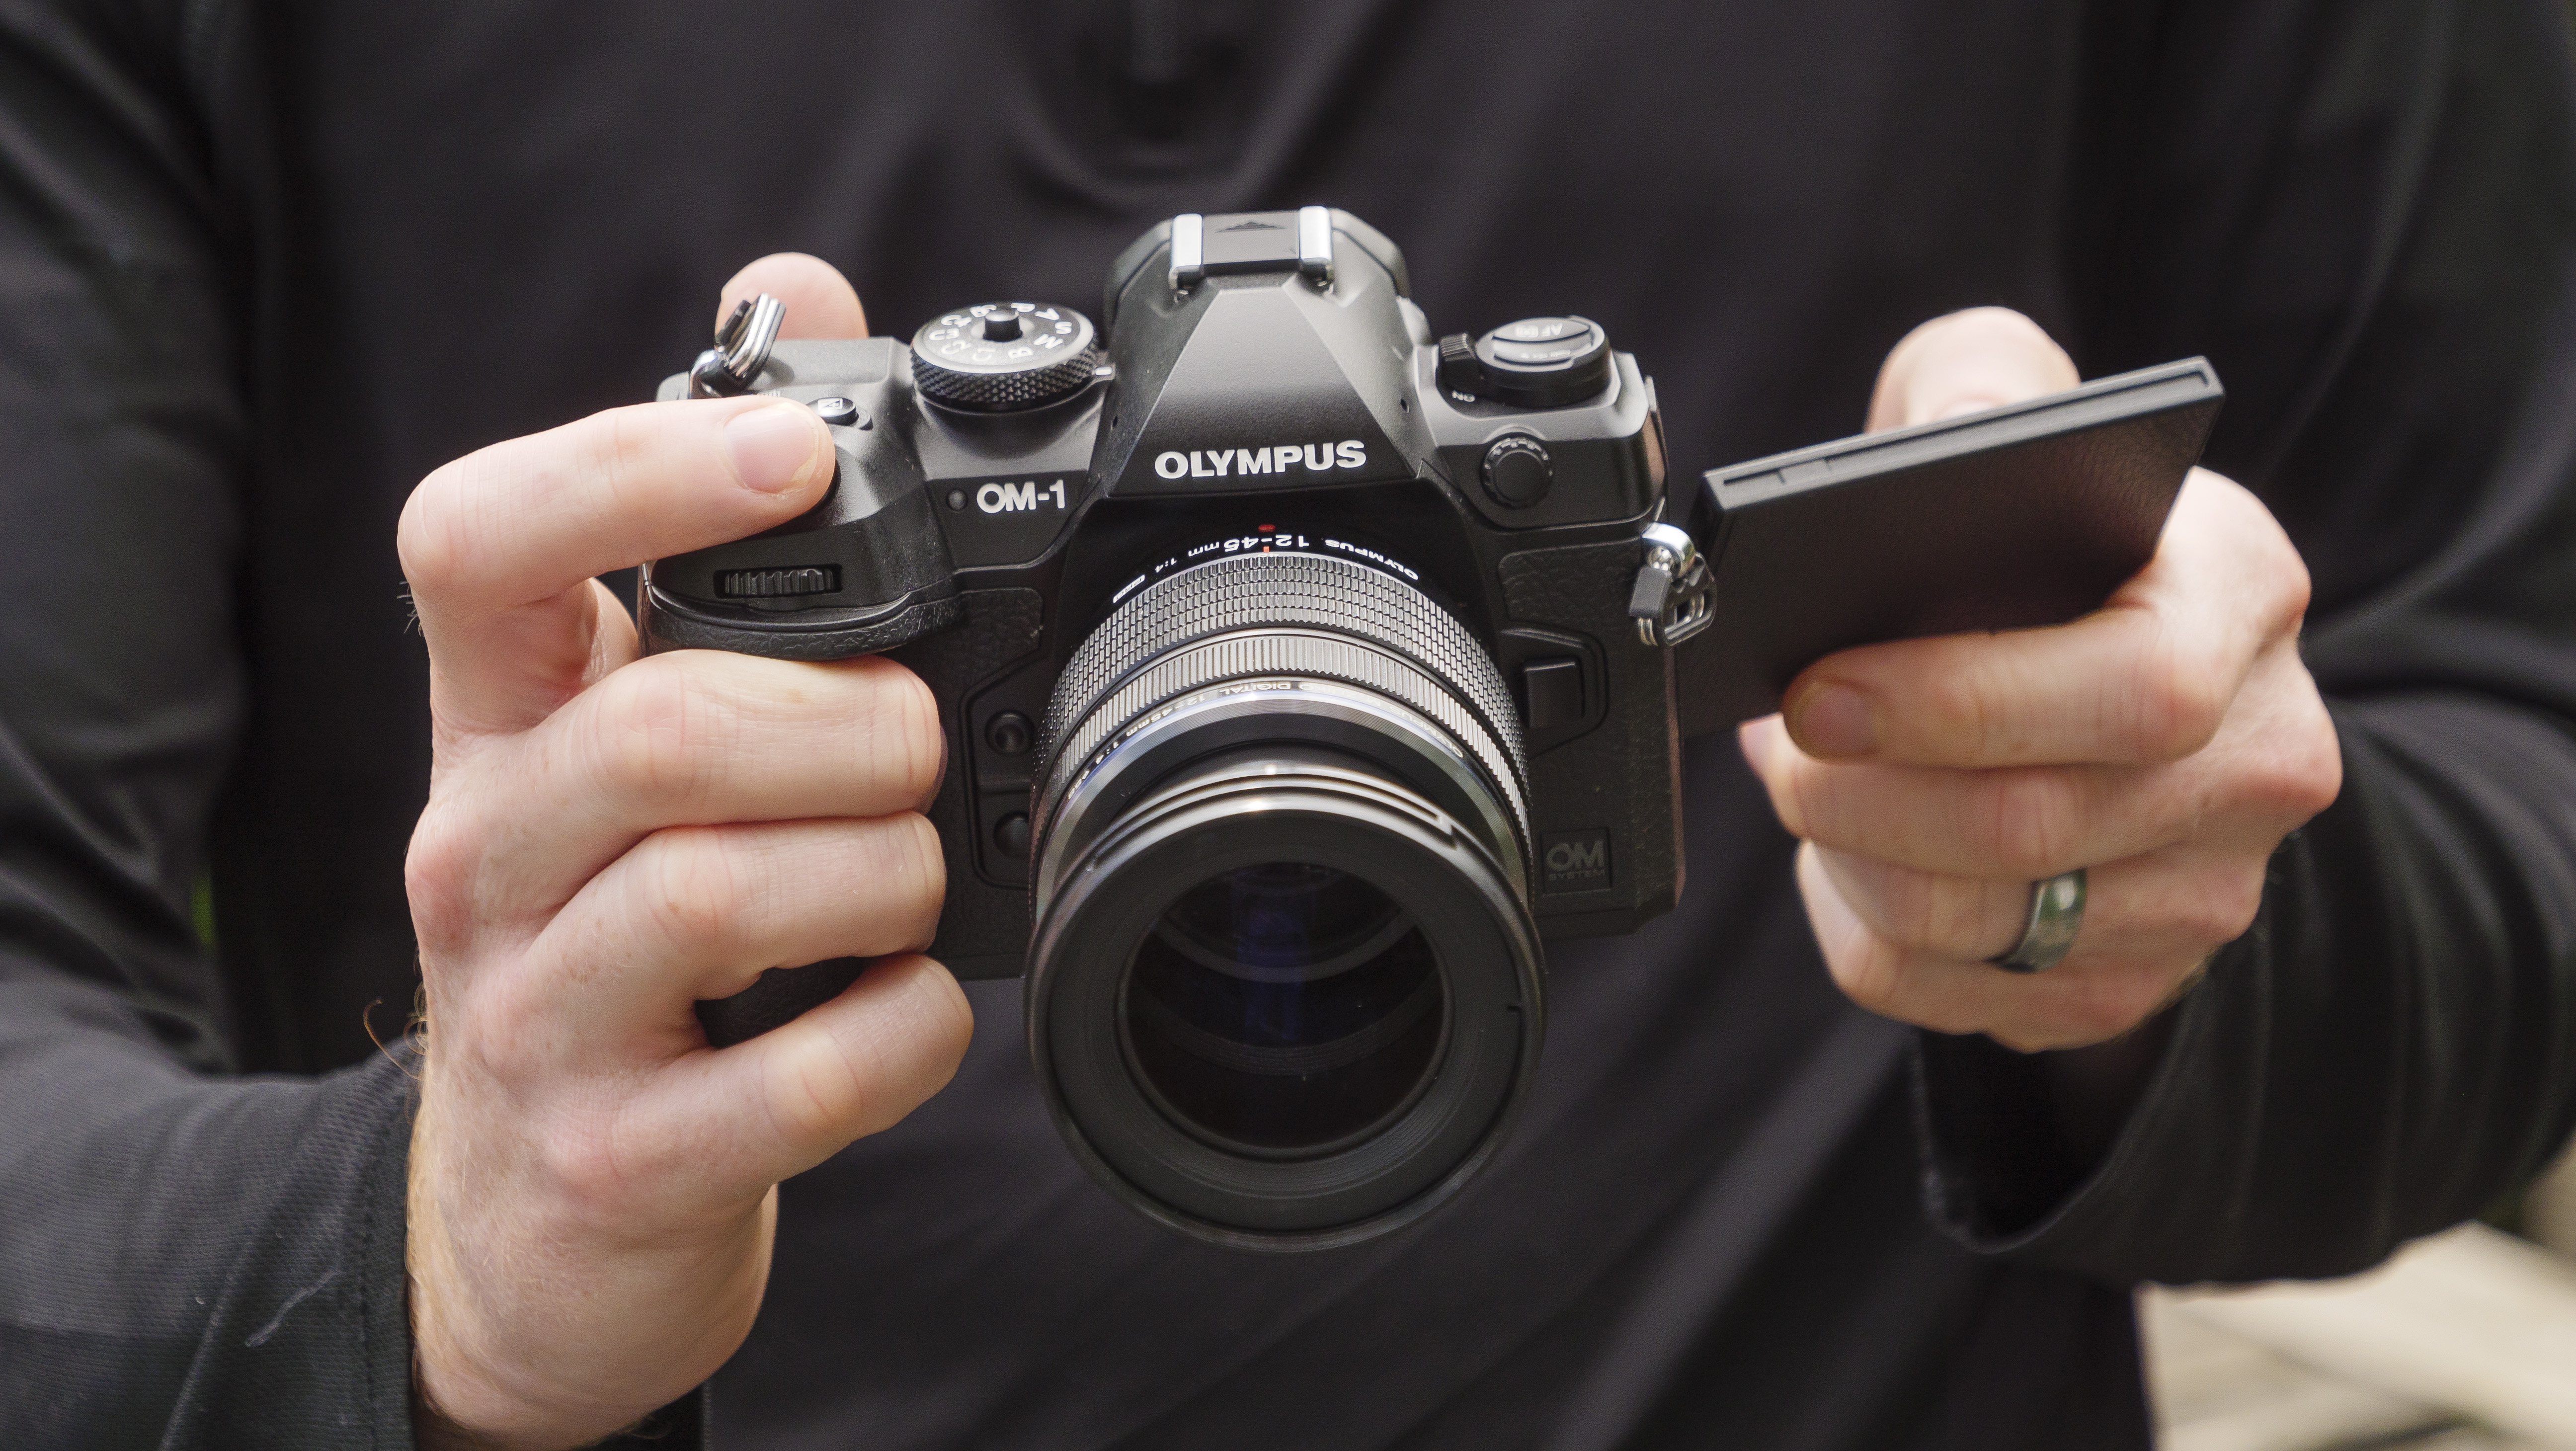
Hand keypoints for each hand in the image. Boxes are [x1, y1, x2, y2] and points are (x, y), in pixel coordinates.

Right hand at [397, 256, 973, 1449]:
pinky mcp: (619, 1160)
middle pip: (658, 731)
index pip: (477, 545)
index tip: (796, 456)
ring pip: (714, 893)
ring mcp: (538, 1016)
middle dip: (848, 725)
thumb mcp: (633, 725)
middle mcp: (488, 853)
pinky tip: (914, 1006)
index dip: (633, 473)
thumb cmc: (621, 934)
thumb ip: (709, 534)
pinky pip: (797, 1081)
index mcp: (503, 720)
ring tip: (909, 876)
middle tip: (914, 746)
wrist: (546, 1218)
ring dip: (880, 869)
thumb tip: (799, 291)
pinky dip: (904, 1033)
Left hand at [1739, 308, 2342, 1051]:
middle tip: (1779, 742)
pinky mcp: (2127, 983)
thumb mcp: (2038, 420)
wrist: (2138, 675)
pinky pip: (1945, 991)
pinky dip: (1862, 927)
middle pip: (2028, 824)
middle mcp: (2262, 760)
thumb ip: (1981, 384)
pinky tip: (1847, 856)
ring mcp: (2207, 893)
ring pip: (1973, 921)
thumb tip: (1932, 437)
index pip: (2132, 687)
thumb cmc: (2065, 541)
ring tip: (1803, 781)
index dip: (1953, 703)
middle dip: (1858, 790)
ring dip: (1847, 855)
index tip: (1819, 687)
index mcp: (2248, 600)